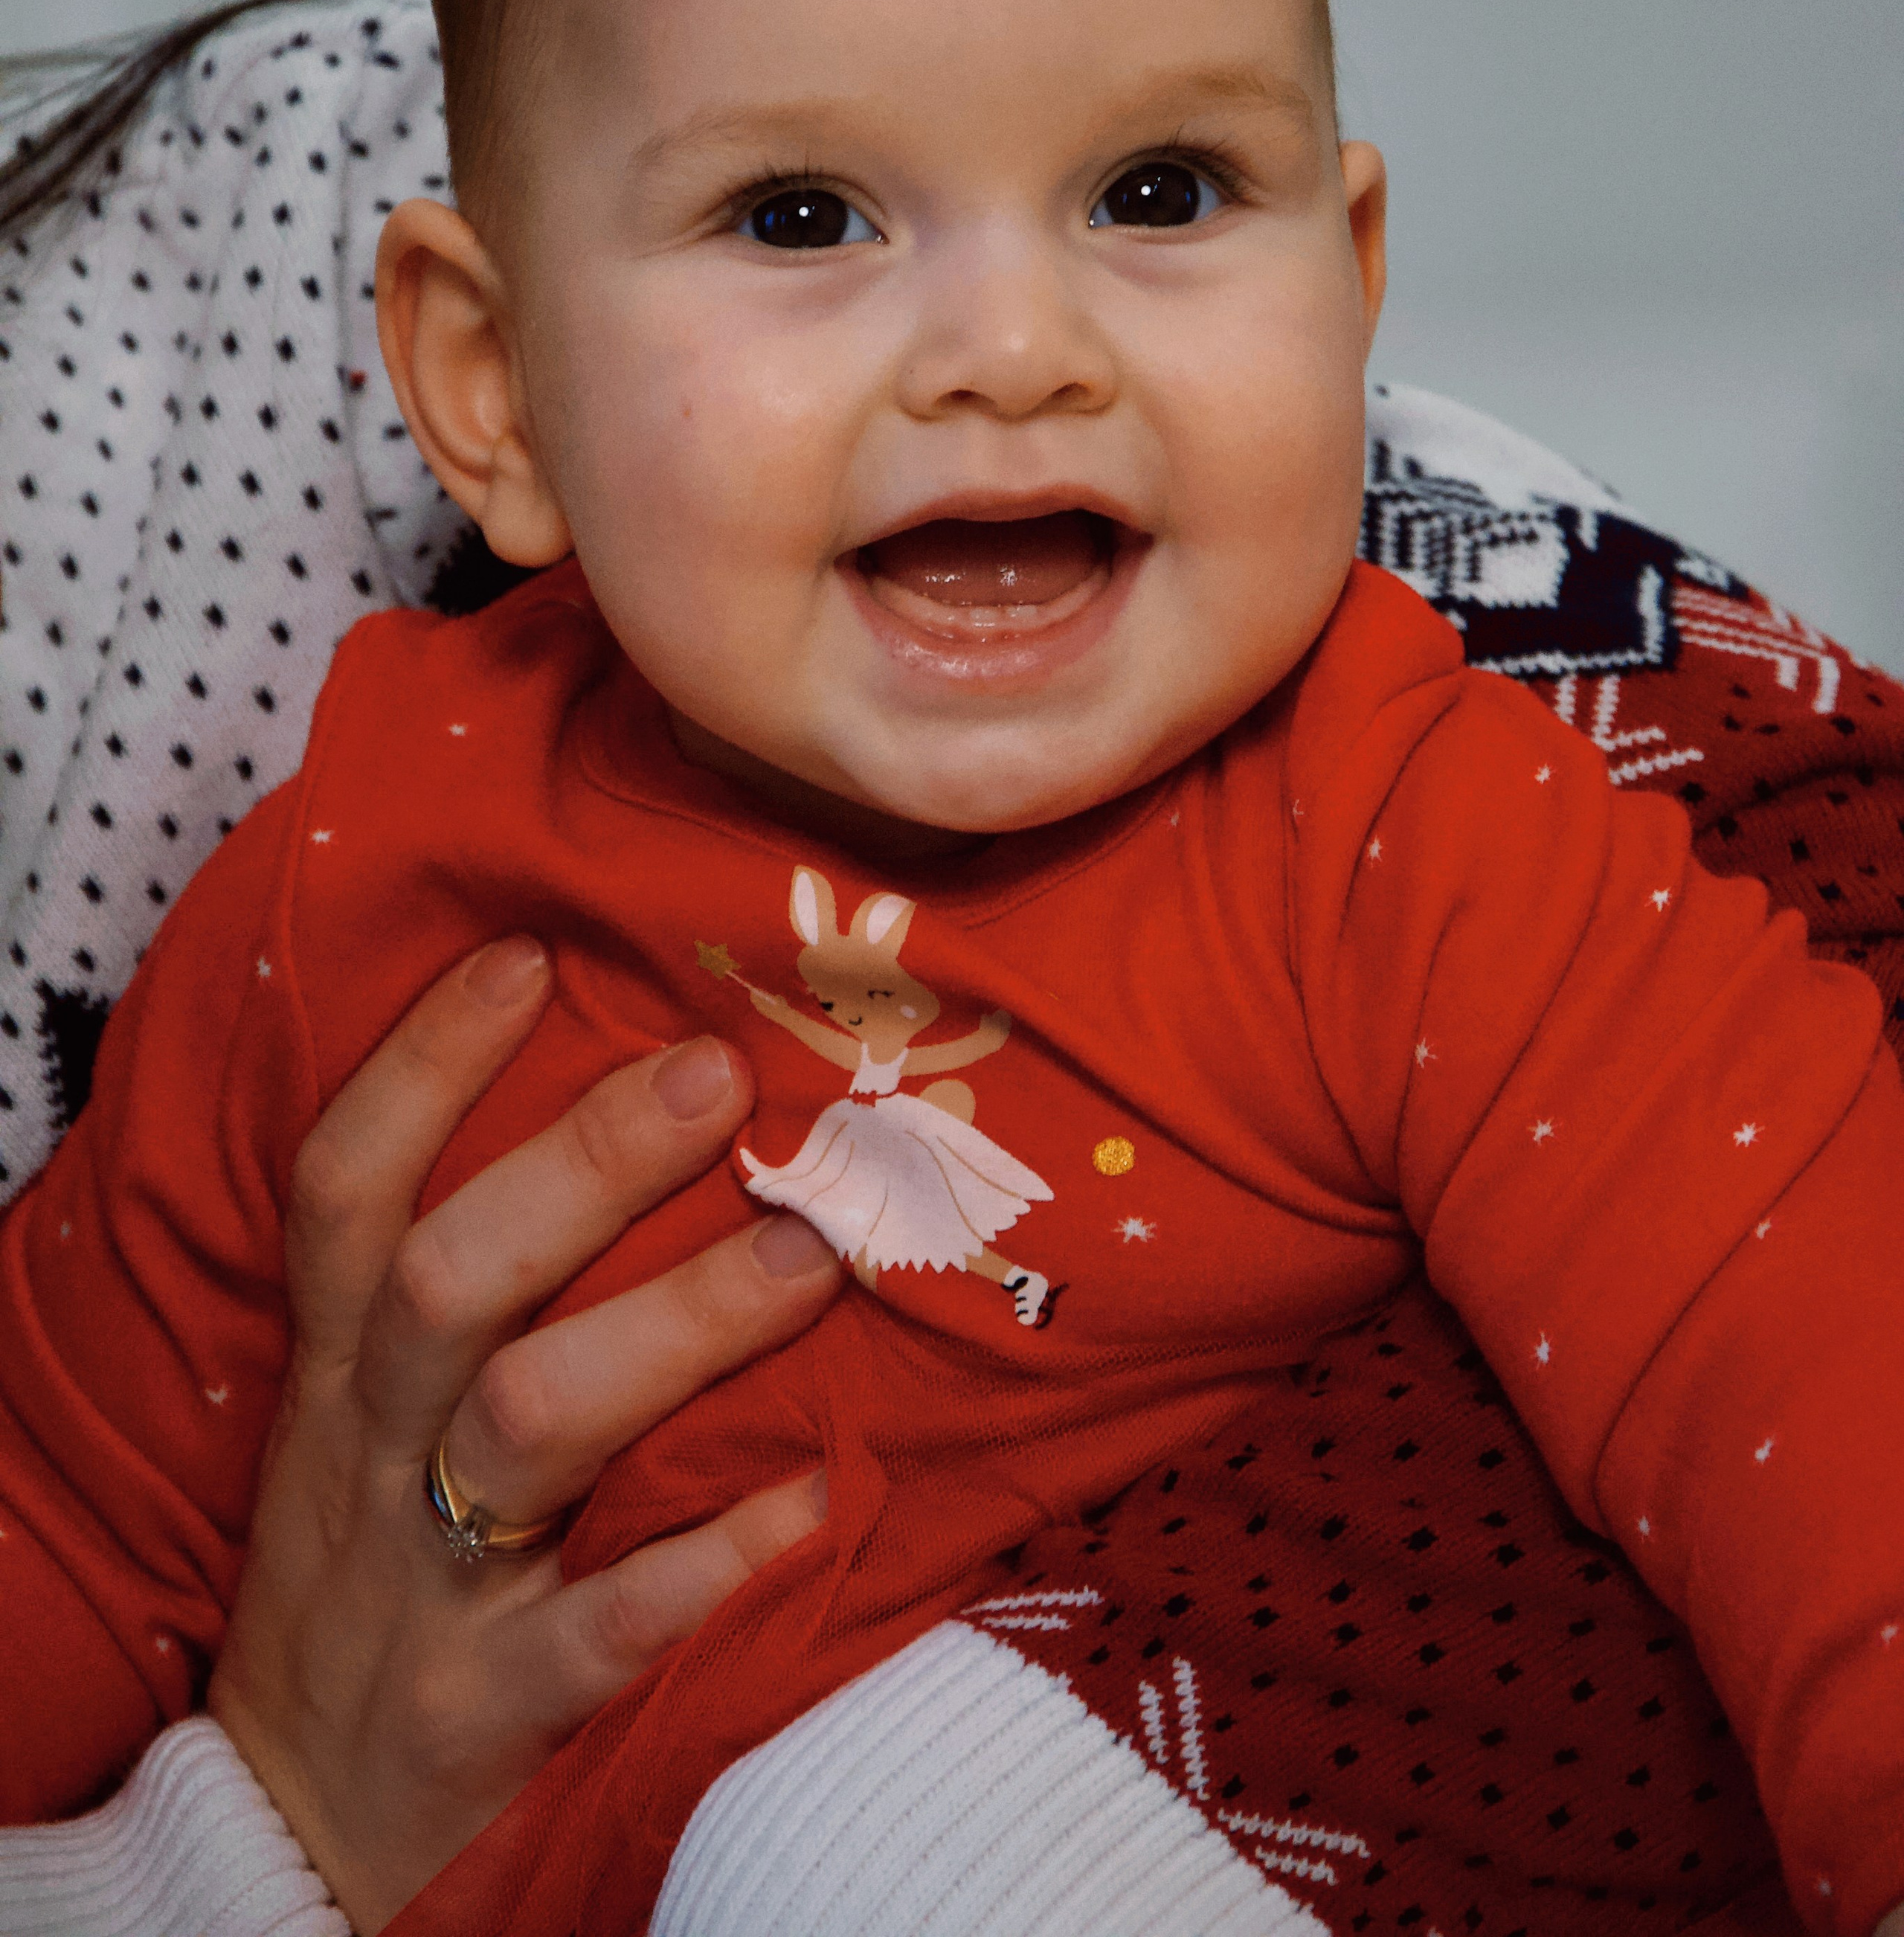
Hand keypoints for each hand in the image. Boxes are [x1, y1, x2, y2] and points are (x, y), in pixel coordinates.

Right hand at [208, 936, 840, 1933]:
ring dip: (672, 1329)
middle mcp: (374, 1457)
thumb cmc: (369, 1574)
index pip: (346, 1188)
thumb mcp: (366, 1427)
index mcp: (341, 1374)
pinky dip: (710, 1563)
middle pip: (447, 1279)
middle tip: (718, 1071)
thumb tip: (636, 1104)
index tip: (526, 952)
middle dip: (579, 1167)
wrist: (290, 1831)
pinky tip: (820, 1502)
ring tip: (806, 1252)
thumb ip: (461, 1289)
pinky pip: (604, 1630)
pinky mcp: (489, 1715)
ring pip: (529, 1427)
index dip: (420, 1067)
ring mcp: (428, 1586)